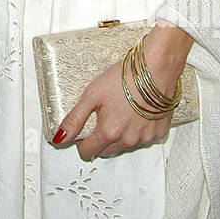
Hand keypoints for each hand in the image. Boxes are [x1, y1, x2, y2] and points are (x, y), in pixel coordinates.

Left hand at [52, 22, 191, 160]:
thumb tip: (59, 137)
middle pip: (106, 151)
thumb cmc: (125, 77)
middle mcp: (128, 140)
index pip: (88, 151)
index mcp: (109, 132)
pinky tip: (137, 113)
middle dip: (100, 139)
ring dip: (120, 136)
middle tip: (102, 117)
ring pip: (125, 146)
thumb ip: (75, 119)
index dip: (81, 142)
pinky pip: (144, 139)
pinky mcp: (159, 132)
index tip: (83, 131)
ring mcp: (145, 138)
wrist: (156, 67)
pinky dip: (138, 131)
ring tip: (120, 111)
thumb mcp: (92, 94)